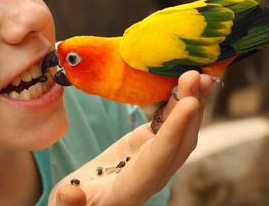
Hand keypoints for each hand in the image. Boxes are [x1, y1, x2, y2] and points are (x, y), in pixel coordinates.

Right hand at [50, 71, 212, 205]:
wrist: (84, 201)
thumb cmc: (74, 205)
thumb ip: (68, 204)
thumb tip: (69, 194)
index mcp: (132, 189)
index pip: (159, 158)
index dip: (174, 131)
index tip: (190, 103)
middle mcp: (151, 175)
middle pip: (179, 142)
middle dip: (191, 109)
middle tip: (199, 76)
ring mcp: (153, 159)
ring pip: (179, 132)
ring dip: (190, 102)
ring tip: (199, 75)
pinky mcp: (147, 146)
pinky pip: (166, 125)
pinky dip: (176, 105)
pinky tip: (182, 85)